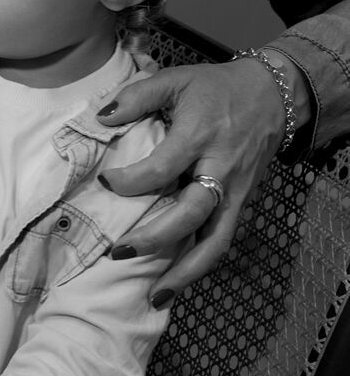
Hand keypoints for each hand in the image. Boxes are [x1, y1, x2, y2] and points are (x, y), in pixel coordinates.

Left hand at [97, 55, 294, 302]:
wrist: (273, 96)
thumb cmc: (217, 88)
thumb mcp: (176, 79)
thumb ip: (137, 96)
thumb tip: (101, 118)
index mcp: (200, 136)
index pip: (163, 168)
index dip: (132, 181)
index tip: (106, 182)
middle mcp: (221, 169)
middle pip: (192, 215)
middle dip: (155, 240)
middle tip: (119, 253)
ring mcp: (236, 191)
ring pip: (216, 241)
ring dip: (186, 272)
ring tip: (156, 297)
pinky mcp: (243, 203)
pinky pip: (223, 239)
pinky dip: (202, 263)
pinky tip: (177, 280)